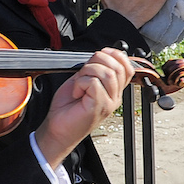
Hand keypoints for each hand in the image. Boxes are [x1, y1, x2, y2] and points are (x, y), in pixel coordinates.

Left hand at [34, 48, 132, 167]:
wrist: (57, 129)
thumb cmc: (67, 108)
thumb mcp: (81, 81)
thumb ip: (93, 69)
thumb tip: (100, 55)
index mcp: (113, 90)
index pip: (126, 67)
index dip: (115, 55)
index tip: (100, 55)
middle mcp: (114, 97)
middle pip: (117, 67)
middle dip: (96, 61)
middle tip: (82, 74)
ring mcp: (109, 103)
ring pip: (106, 73)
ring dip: (87, 73)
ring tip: (79, 85)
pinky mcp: (100, 107)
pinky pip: (94, 83)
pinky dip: (80, 83)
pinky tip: (77, 93)